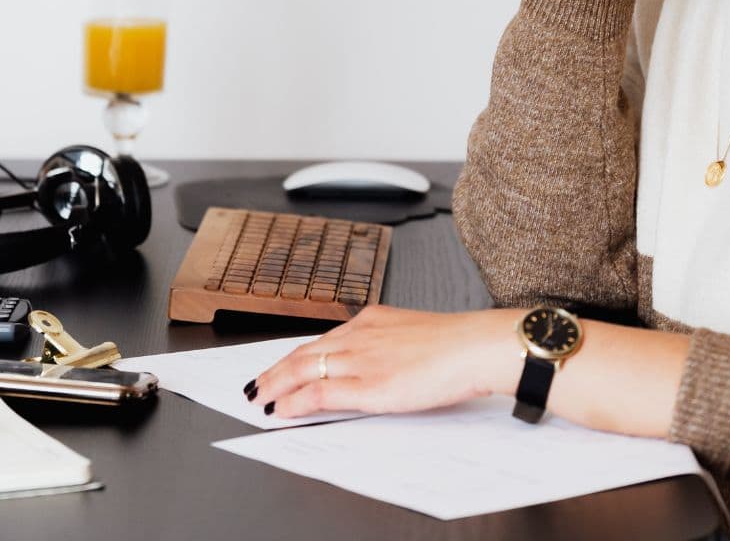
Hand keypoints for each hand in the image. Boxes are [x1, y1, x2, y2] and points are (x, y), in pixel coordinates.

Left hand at [246, 305, 520, 418]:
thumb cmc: (456, 344)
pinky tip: (280, 409)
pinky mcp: (367, 384)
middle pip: (304, 351)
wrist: (473, 345)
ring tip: (259, 396)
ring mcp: (361, 359)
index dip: (297, 354)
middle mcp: (359, 335)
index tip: (282, 364)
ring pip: (303, 369)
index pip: (322, 339)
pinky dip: (293, 401)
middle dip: (275, 368)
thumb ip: (390, 344)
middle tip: (256, 382)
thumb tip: (381, 363)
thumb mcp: (414, 334)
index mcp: (372, 320)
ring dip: (275, 384)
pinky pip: (318, 393)